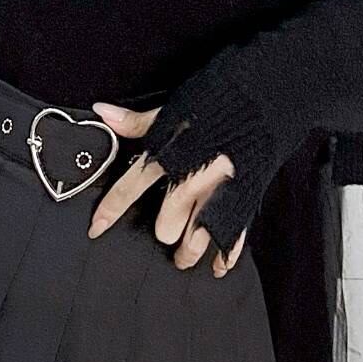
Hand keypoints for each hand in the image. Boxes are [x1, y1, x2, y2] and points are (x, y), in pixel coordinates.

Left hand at [87, 102, 247, 276]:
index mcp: (169, 155)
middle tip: (164, 232)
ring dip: (188, 252)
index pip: (129, 188)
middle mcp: (191, 178)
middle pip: (167, 224)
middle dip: (164, 230)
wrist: (266, 94)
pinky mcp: (245, 198)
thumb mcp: (173, 108)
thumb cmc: (218, 100)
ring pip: (196, 239)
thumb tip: (102, 113)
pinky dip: (225, 256)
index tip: (96, 228)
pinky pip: (233, 236)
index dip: (109, 210)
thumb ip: (137, 120)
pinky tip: (218, 267)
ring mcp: (220, 192)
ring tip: (183, 259)